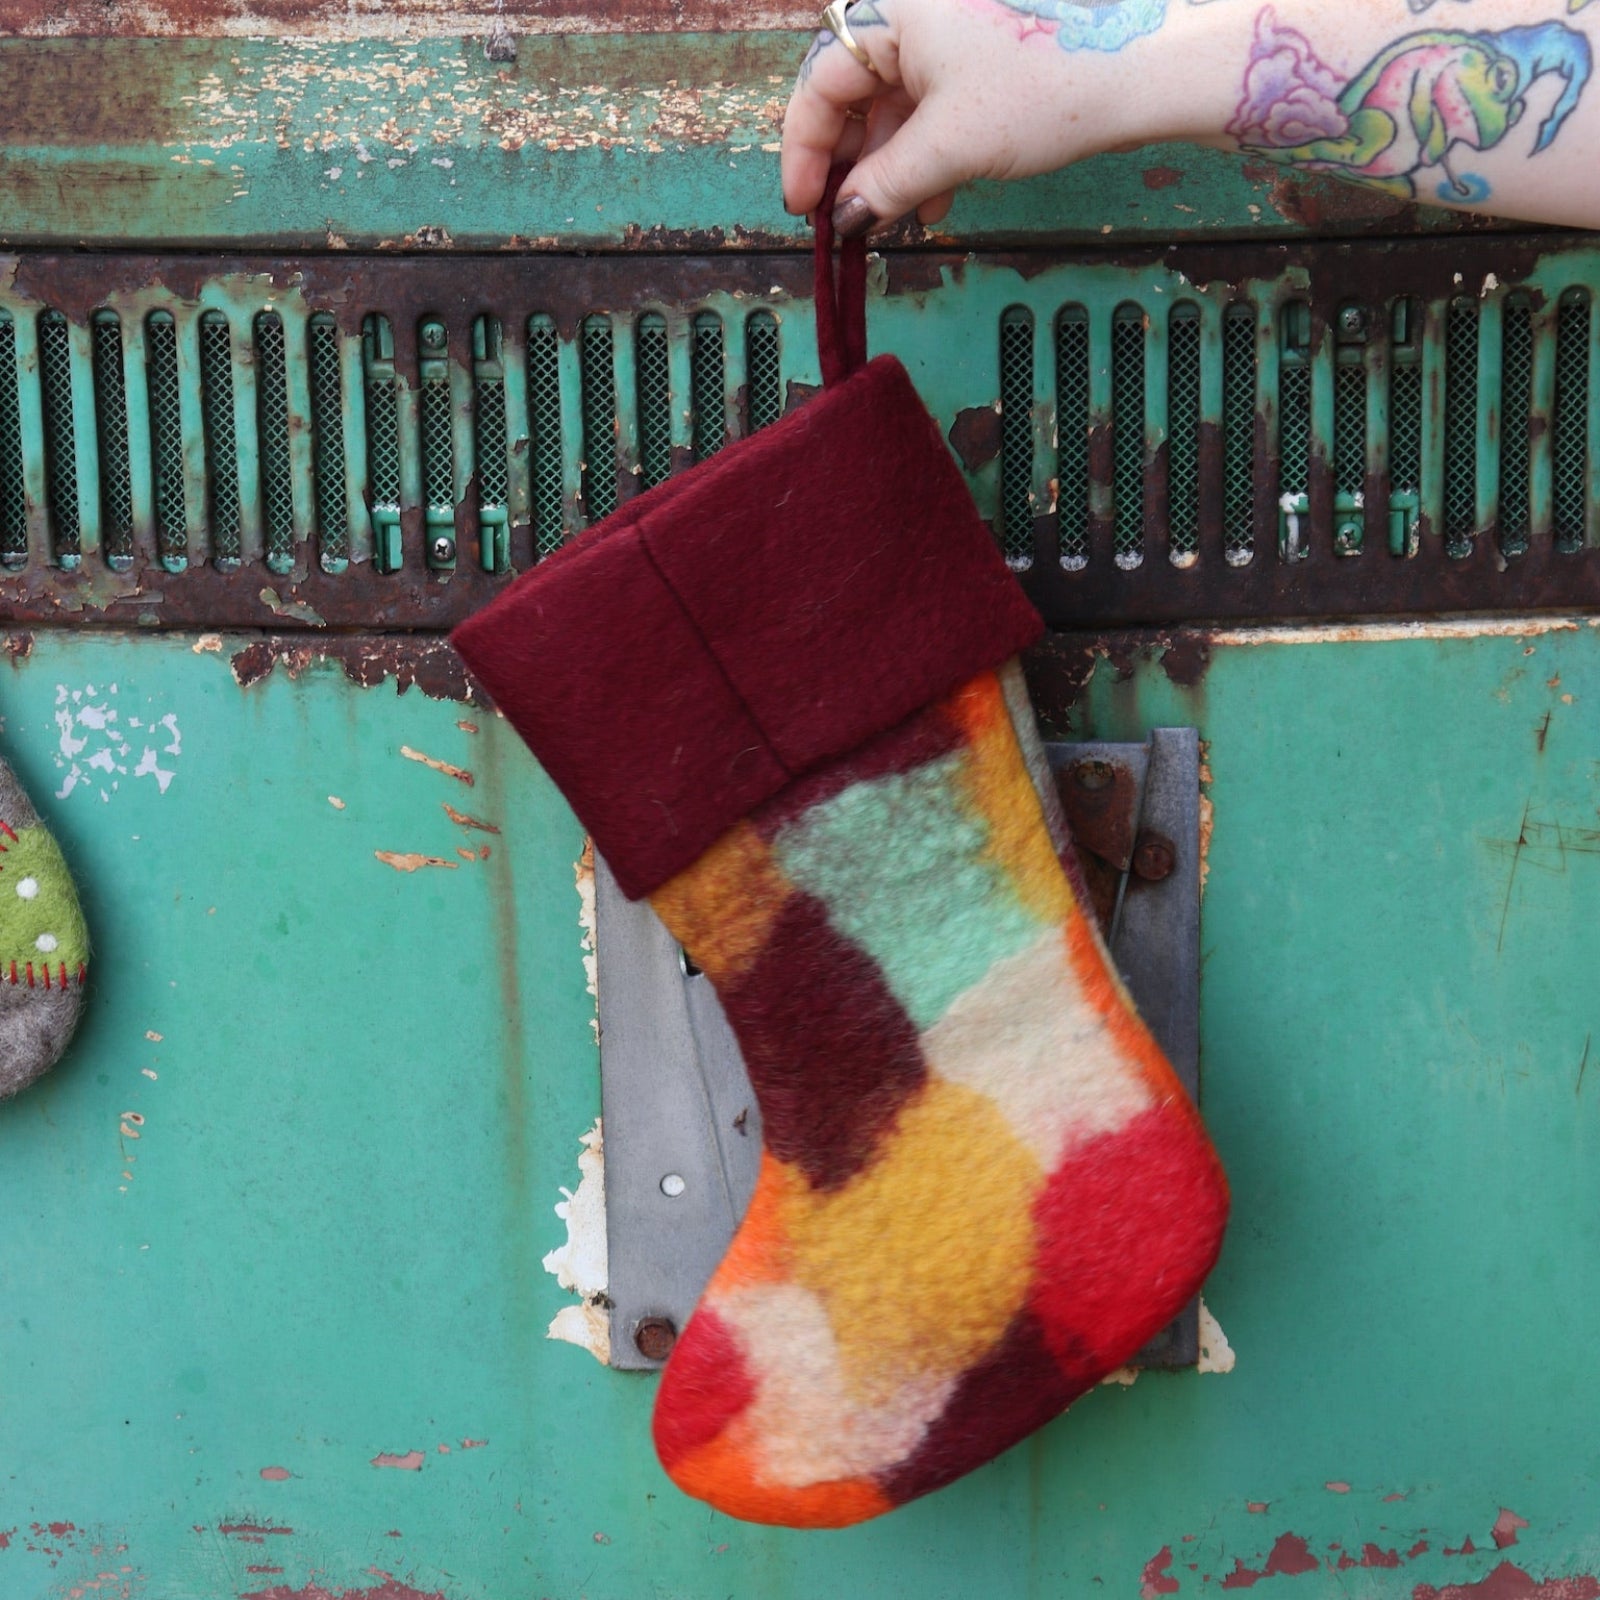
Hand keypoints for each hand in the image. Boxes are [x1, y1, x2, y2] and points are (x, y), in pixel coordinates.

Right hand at [781, 0, 1181, 235]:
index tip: (806, 207)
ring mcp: (948, 28)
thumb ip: (883, 184)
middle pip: (852, 92)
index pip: (820, 83)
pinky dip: (923, 152)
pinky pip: (930, 104)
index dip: (806, 152)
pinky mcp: (979, 52)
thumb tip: (846, 219)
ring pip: (893, 104)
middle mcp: (913, 8)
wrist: (1139, 71)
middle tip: (846, 219)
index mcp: (893, 8)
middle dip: (849, 162)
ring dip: (888, 166)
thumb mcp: (949, 147)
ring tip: (892, 217)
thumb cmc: (1045, 88)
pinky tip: (931, 198)